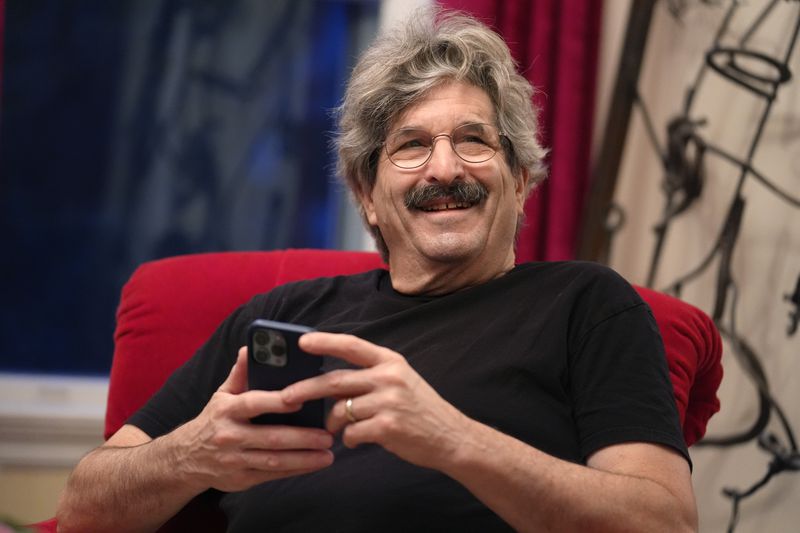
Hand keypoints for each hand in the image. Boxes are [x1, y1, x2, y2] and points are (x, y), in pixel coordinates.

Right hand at [176, 347, 333, 492]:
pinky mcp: (241, 479)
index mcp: (226, 410)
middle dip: (302, 438)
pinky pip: (272, 475)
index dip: (276, 402)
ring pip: (274, 461)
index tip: (301, 399)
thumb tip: (251, 348)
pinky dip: (295, 471)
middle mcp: (230, 436)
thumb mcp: (222, 394)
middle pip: (270, 438)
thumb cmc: (214, 420)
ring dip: (303, 459)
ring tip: (328, 455)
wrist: (186, 458)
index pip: (253, 403)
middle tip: (327, 435)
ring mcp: (235, 460)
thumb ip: (240, 373)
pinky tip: (313, 465)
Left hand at [281, 332, 470, 470]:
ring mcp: (389, 402)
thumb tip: (326, 385)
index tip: (302, 341)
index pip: (352, 345)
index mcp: (390, 361)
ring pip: (340, 411)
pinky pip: (351, 433)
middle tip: (286, 397)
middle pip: (335, 381)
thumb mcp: (399, 382)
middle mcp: (389, 377)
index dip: (325, 342)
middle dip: (305, 389)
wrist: (450, 437)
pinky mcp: (387, 427)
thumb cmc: (419, 410)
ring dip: (334, 423)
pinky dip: (350, 439)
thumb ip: (368, 378)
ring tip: (341, 428)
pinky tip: (361, 439)